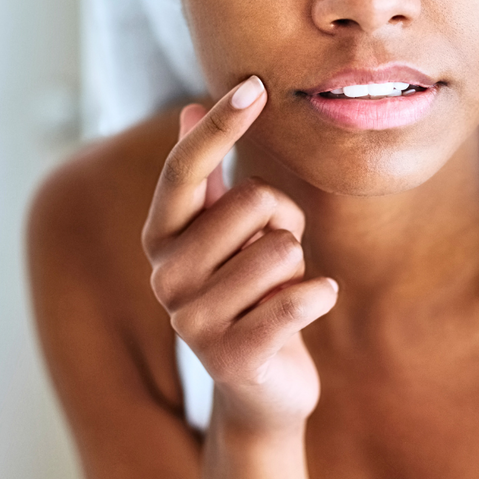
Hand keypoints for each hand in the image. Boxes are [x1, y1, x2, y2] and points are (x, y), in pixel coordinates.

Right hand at [142, 76, 338, 437]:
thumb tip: (188, 105)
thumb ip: (205, 176)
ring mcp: (192, 320)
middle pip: (253, 201)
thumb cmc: (247, 296)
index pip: (184, 168)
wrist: (260, 391)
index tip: (254, 87)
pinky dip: (318, 295)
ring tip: (279, 291)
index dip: (219, 126)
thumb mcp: (222, 234)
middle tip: (278, 254)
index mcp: (160, 237)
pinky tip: (310, 306)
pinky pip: (297, 298)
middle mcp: (165, 276)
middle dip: (285, 220)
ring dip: (298, 267)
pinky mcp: (232, 357)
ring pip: (282, 249)